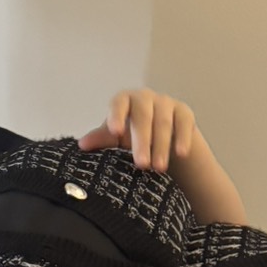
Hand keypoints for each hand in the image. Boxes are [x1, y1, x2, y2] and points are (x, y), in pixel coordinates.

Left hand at [78, 88, 196, 173]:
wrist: (160, 132)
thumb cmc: (130, 132)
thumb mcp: (115, 136)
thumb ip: (101, 138)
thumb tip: (82, 145)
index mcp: (124, 100)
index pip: (118, 103)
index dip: (116, 115)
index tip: (115, 132)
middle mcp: (144, 97)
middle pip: (143, 117)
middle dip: (143, 142)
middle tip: (142, 165)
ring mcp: (165, 102)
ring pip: (164, 122)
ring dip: (162, 146)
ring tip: (159, 168)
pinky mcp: (183, 111)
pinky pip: (184, 123)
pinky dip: (182, 138)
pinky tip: (181, 154)